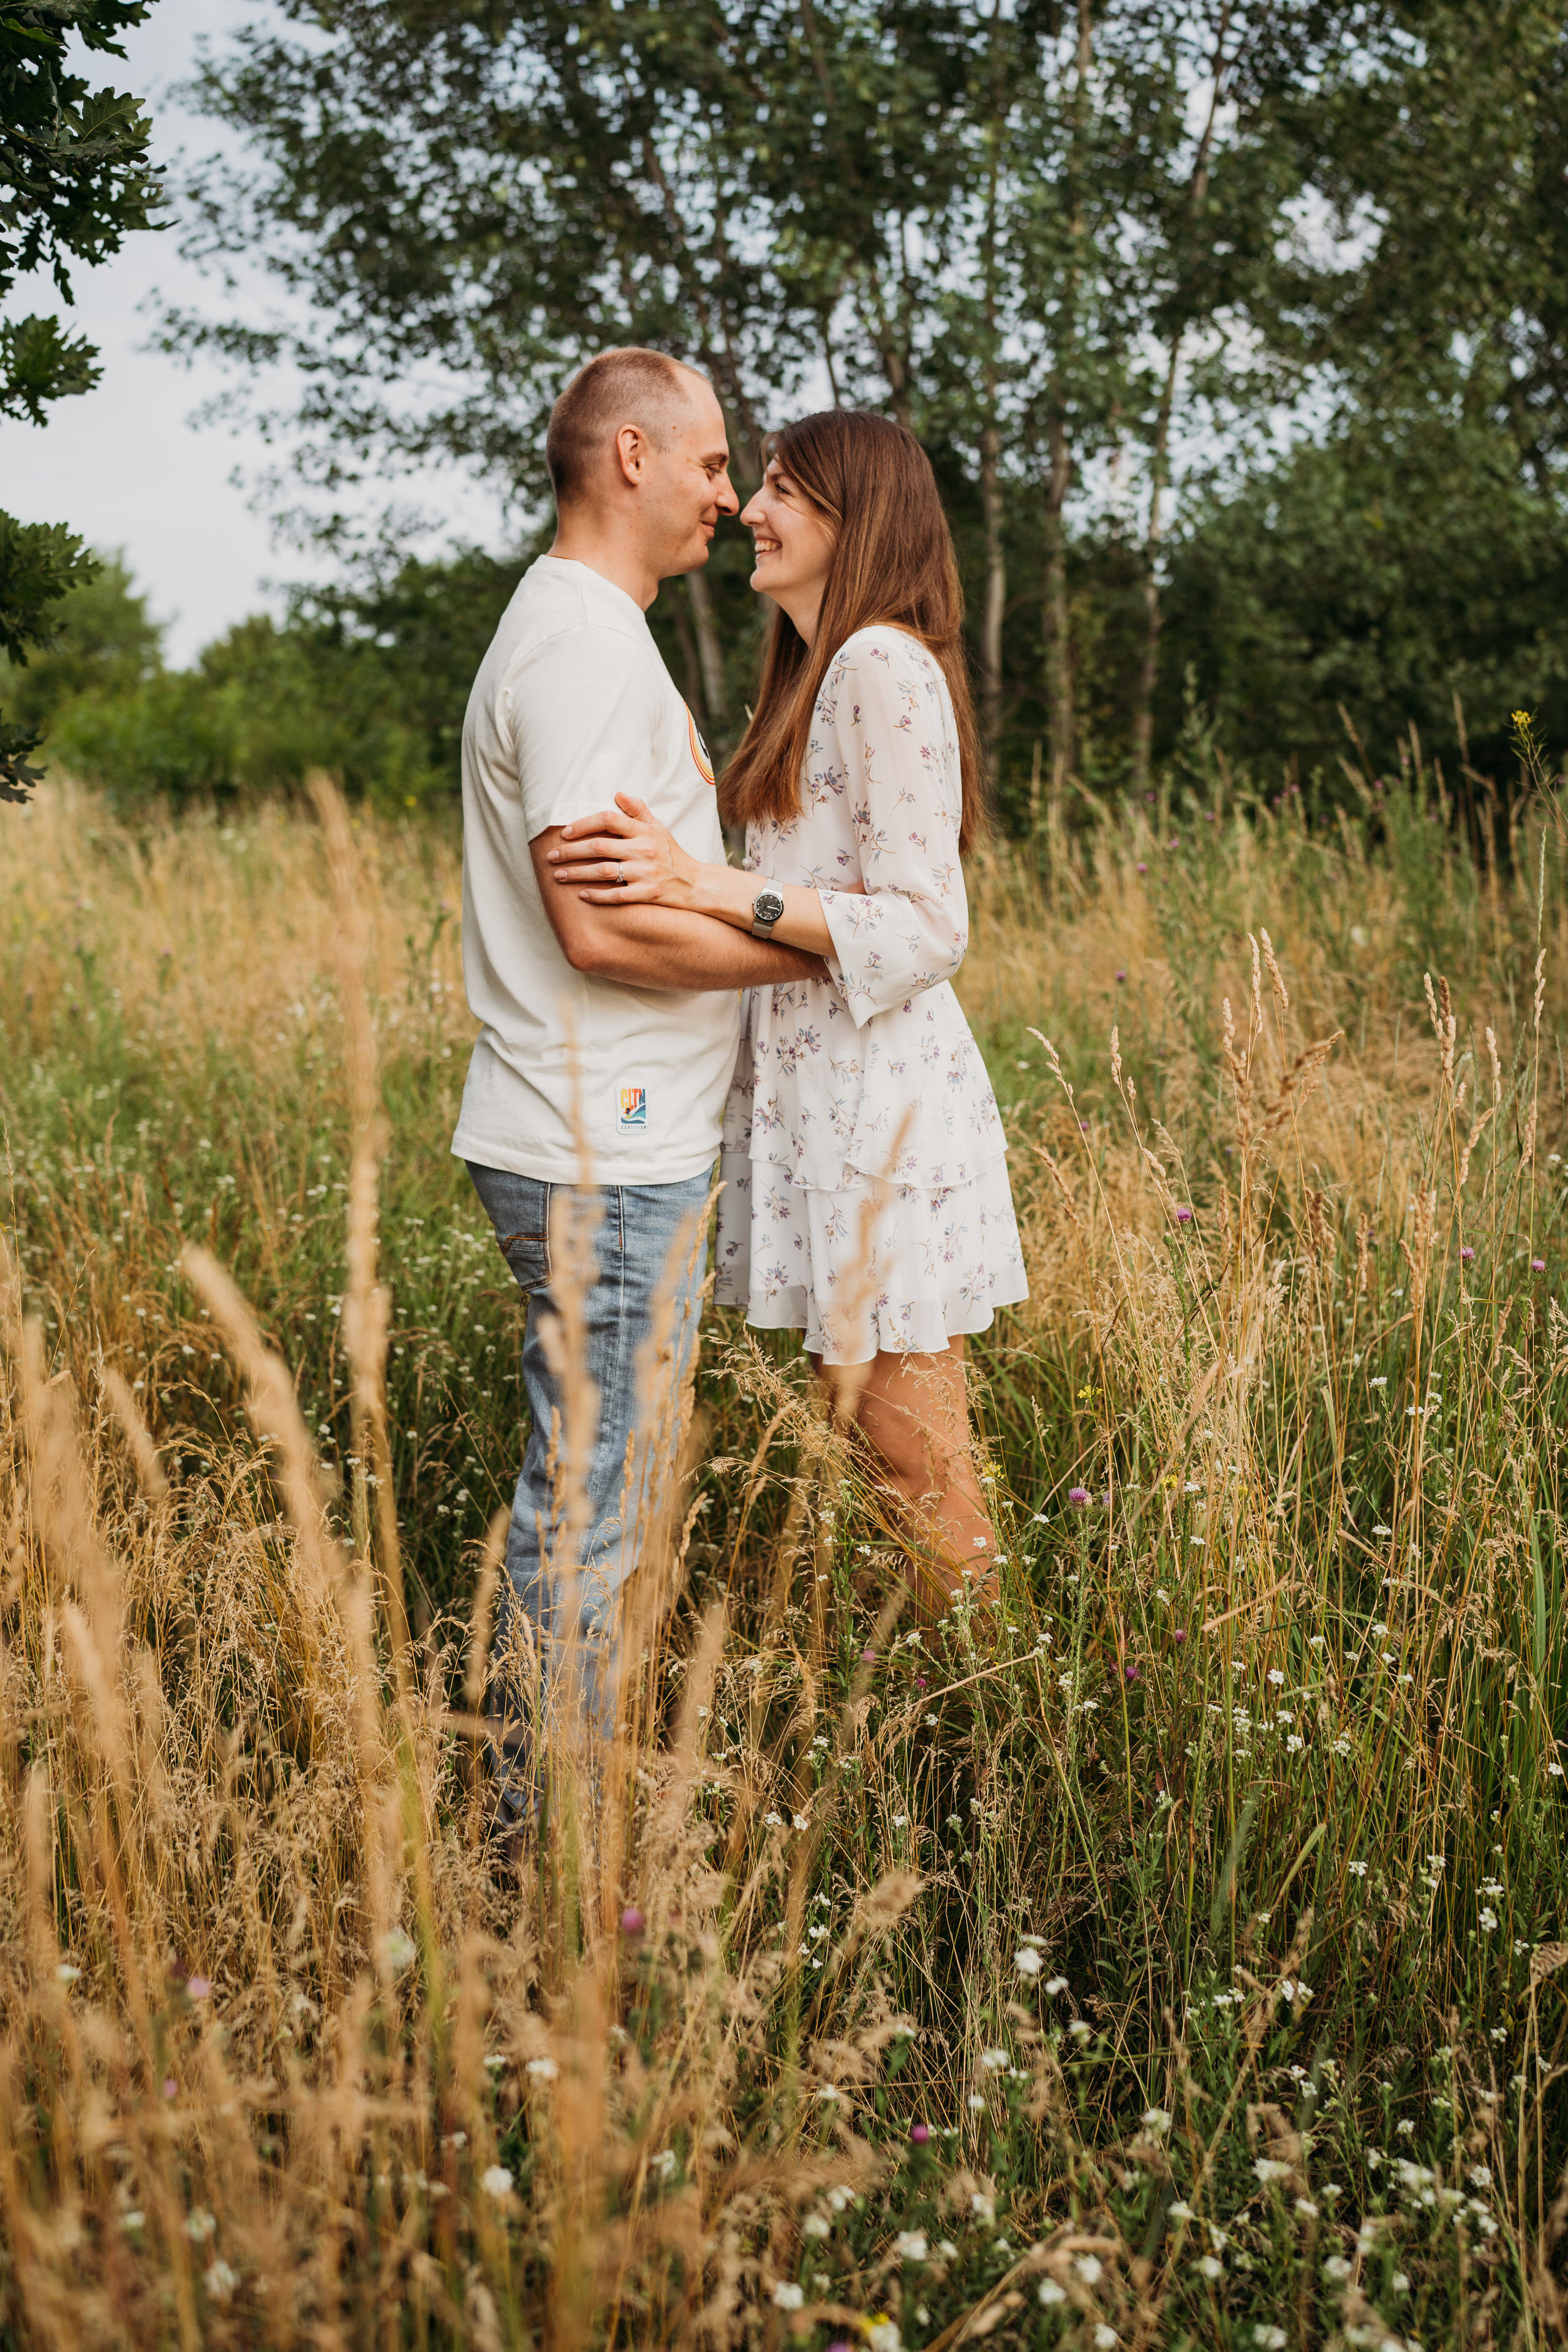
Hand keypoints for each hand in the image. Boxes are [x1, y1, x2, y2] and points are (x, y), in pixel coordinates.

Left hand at [546, 793, 700, 907]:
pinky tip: (582, 896)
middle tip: (551, 856)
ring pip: (603, 871)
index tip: (565, 833)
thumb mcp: (659, 828)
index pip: (608, 819)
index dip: (583, 824)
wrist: (695, 884)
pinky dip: (598, 896)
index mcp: (644, 831)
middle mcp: (644, 850)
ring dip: (577, 874)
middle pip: (599, 846)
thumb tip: (617, 794)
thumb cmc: (672, 854)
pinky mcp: (648, 893)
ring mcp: (646, 872)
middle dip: (571, 851)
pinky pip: (617, 895)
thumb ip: (638, 811)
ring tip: (558, 876)